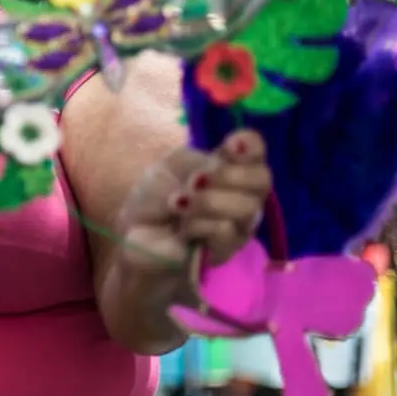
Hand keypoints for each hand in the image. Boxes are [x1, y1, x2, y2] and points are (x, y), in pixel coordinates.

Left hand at [118, 129, 271, 272]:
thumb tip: (220, 166)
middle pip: (262, 180)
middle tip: (195, 180)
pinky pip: (226, 232)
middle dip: (229, 175)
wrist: (134, 233)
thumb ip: (200, 160)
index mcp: (229, 167)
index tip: (231, 144)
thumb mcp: (171, 166)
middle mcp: (243, 194)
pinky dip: (199, 225)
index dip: (250, 146)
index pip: (255, 151)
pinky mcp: (227, 250)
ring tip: (177, 203)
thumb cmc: (155, 196)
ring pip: (246, 207)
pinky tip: (182, 229)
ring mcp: (239, 225)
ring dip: (208, 201)